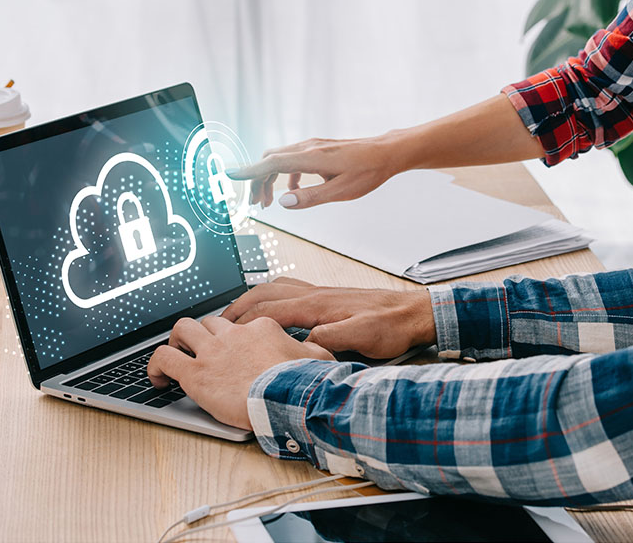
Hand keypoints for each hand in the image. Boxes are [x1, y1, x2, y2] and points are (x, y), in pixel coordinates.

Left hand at [147, 316, 333, 429]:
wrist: (288, 397)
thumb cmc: (303, 382)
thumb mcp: (319, 359)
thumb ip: (315, 351)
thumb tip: (322, 350)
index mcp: (261, 329)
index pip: (243, 325)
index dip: (236, 338)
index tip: (236, 352)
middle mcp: (233, 334)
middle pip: (209, 322)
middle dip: (202, 334)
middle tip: (201, 350)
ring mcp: (212, 352)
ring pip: (182, 329)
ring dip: (177, 341)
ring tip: (177, 357)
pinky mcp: (195, 373)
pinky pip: (164, 358)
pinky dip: (156, 365)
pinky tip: (158, 379)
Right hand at [221, 277, 436, 359]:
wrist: (414, 313)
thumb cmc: (392, 325)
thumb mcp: (363, 338)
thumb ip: (331, 339)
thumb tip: (303, 343)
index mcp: (319, 304)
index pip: (270, 309)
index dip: (243, 320)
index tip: (223, 331)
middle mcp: (316, 294)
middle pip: (266, 293)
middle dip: (238, 305)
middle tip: (219, 321)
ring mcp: (322, 293)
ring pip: (277, 288)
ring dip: (253, 298)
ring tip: (236, 313)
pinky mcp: (329, 298)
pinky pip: (291, 290)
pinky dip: (271, 296)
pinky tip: (271, 308)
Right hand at [227, 136, 402, 209]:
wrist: (387, 153)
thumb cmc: (368, 171)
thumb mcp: (341, 191)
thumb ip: (310, 198)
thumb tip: (283, 202)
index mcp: (311, 157)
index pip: (271, 163)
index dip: (249, 171)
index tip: (229, 175)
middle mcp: (308, 147)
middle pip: (270, 160)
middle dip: (258, 181)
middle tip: (256, 204)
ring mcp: (313, 146)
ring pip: (280, 159)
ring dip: (270, 178)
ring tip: (269, 202)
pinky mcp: (318, 149)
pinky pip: (292, 159)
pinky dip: (285, 174)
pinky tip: (293, 190)